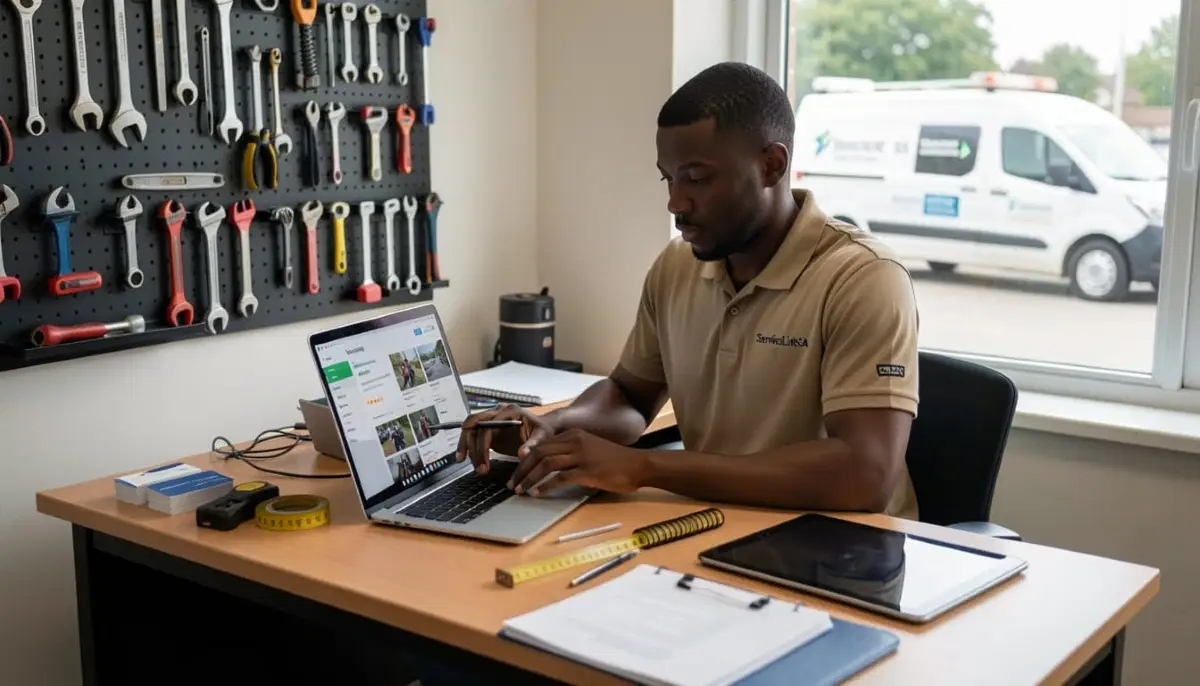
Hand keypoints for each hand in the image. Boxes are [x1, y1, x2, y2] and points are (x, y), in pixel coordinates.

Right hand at [454, 404, 555, 474]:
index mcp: (510, 411)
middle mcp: (498, 411)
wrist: (543, 427)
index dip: (483, 444)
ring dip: (466, 446)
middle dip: (472, 446)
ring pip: (470, 428)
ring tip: (466, 464)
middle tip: (478, 467)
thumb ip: (532, 445)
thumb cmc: (543, 430)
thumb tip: (522, 454)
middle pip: (474, 423)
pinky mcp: (488, 427)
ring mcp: (491, 418)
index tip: (484, 461)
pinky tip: (462, 457)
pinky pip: (472, 433)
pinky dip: (466, 445)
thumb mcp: (542, 437)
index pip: (489, 425)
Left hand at [507, 428, 645, 496]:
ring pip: (546, 464)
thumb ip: (571, 453)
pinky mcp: (587, 471)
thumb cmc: (615, 461)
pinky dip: (545, 486)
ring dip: (529, 478)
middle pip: (539, 453)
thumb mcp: (590, 449)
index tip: (516, 472)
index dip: (526, 459)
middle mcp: (575, 442)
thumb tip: (550, 466)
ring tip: (520, 490)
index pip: (542, 445)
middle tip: (512, 483)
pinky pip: (559, 477)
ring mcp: (581, 455)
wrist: (638, 465)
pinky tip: (537, 493)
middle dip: (522, 469)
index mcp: (574, 435)